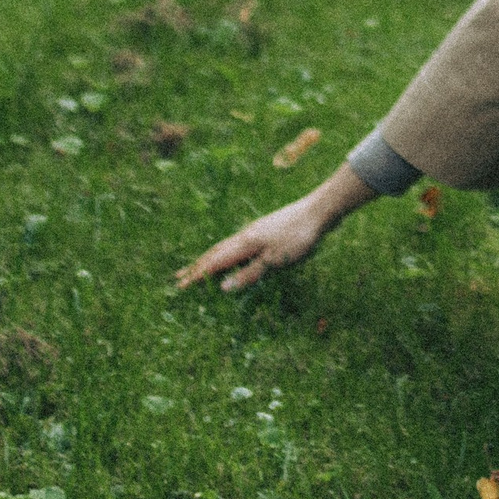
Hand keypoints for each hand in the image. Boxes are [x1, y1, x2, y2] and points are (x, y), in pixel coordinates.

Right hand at [174, 164, 369, 293]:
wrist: (319, 210)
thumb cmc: (298, 238)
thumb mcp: (274, 261)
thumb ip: (249, 274)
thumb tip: (223, 287)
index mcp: (245, 243)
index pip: (215, 262)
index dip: (198, 275)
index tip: (180, 286)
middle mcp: (245, 236)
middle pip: (216, 252)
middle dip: (197, 266)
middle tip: (179, 277)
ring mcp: (255, 231)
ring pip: (226, 248)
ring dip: (210, 259)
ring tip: (199, 267)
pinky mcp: (265, 231)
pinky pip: (237, 246)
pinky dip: (226, 255)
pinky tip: (232, 257)